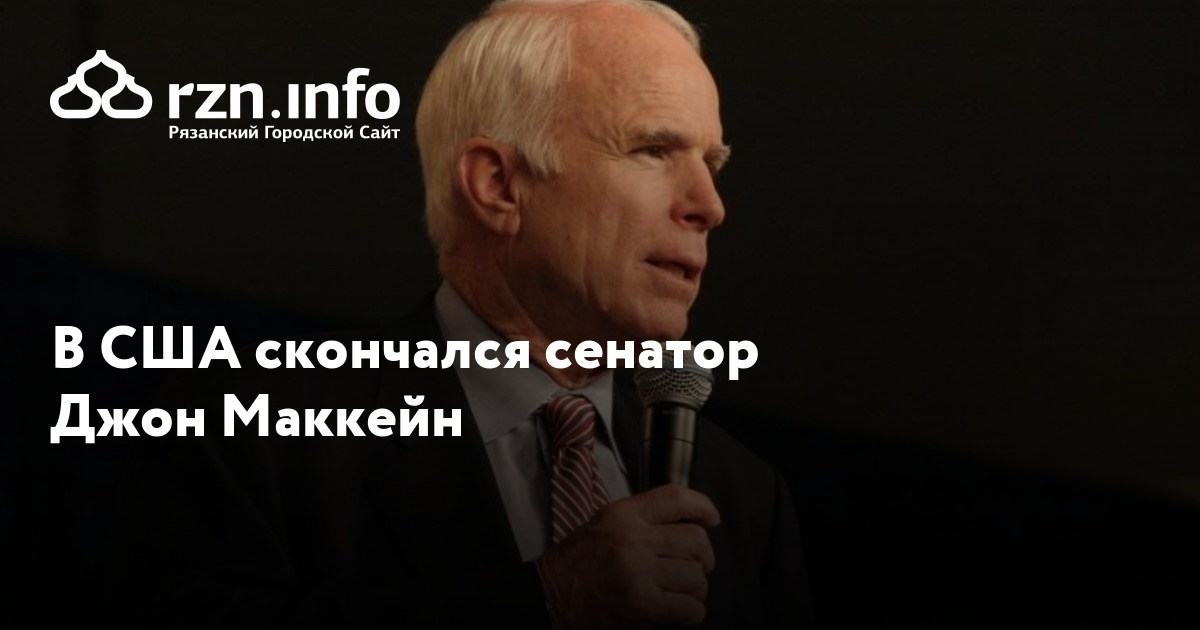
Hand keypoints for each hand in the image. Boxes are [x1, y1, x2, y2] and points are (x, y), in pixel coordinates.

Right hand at [534, 484, 720, 628]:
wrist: (547, 597)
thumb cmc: (576, 564)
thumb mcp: (605, 524)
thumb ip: (642, 520)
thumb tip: (688, 522)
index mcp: (623, 514)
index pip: (676, 498)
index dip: (703, 507)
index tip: (711, 519)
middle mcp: (633, 540)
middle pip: (696, 541)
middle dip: (702, 559)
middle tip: (690, 568)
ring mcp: (637, 573)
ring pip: (697, 577)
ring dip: (694, 589)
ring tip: (678, 593)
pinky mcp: (641, 604)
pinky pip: (690, 608)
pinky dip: (690, 614)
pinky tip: (675, 613)